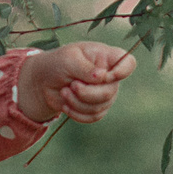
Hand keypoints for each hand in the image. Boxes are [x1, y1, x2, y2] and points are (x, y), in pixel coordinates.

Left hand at [17, 42, 136, 123]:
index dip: (122, 72)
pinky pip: (94, 116)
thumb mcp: (68, 59)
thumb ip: (86, 68)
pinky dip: (77, 113)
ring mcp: (105, 93)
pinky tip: (66, 104)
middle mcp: (109, 75)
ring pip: (101, 106)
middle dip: (87, 92)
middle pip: (111, 91)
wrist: (43, 82)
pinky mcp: (96, 108)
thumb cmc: (57, 63)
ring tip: (64, 92)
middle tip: (71, 85)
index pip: (129, 63)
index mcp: (107, 57)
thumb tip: (102, 77)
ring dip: (78, 102)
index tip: (104, 76)